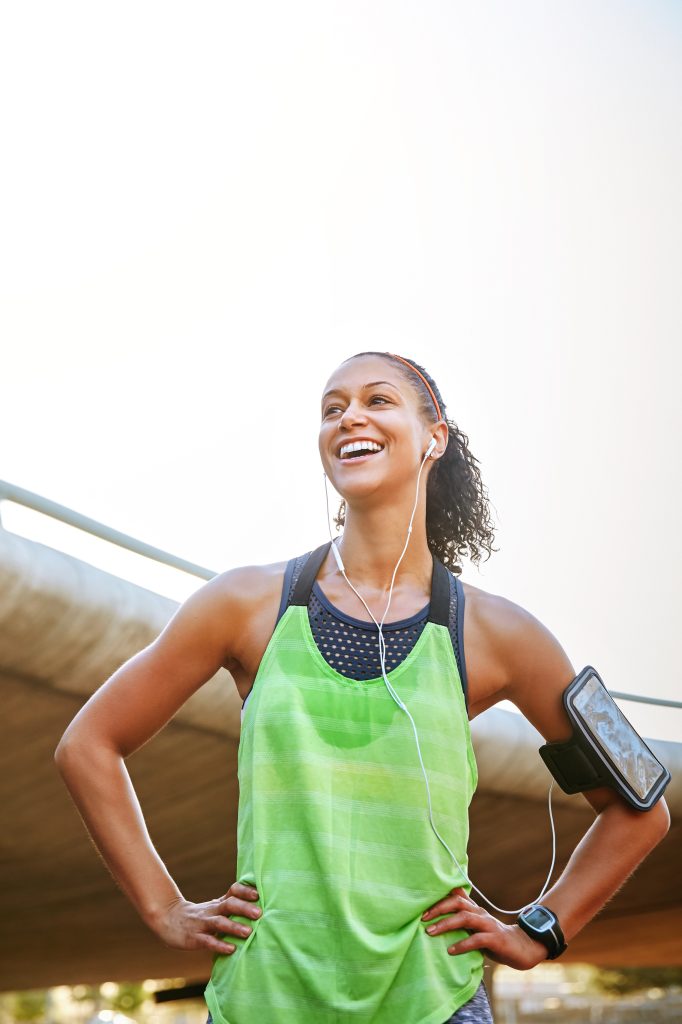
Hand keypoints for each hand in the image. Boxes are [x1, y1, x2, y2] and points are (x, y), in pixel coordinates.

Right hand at [149, 883, 261, 955]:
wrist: (168, 919)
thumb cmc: (199, 916)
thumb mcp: (214, 907)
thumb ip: (231, 907)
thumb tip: (259, 908)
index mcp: (218, 903)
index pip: (233, 891)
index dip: (245, 891)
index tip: (258, 894)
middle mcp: (211, 911)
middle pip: (228, 905)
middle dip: (244, 908)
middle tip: (259, 913)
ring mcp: (202, 924)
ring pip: (219, 922)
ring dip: (234, 926)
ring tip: (249, 932)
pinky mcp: (194, 938)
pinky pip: (208, 941)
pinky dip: (220, 945)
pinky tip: (231, 949)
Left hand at [421, 887, 547, 970]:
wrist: (523, 948)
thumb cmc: (495, 937)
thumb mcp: (477, 926)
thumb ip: (463, 917)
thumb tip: (443, 911)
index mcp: (474, 910)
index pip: (455, 897)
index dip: (438, 900)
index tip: (421, 907)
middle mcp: (480, 914)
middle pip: (457, 903)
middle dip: (438, 908)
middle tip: (423, 918)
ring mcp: (488, 925)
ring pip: (465, 918)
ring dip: (446, 924)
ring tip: (431, 932)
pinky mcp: (496, 939)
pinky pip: (477, 940)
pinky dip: (462, 945)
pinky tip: (451, 951)